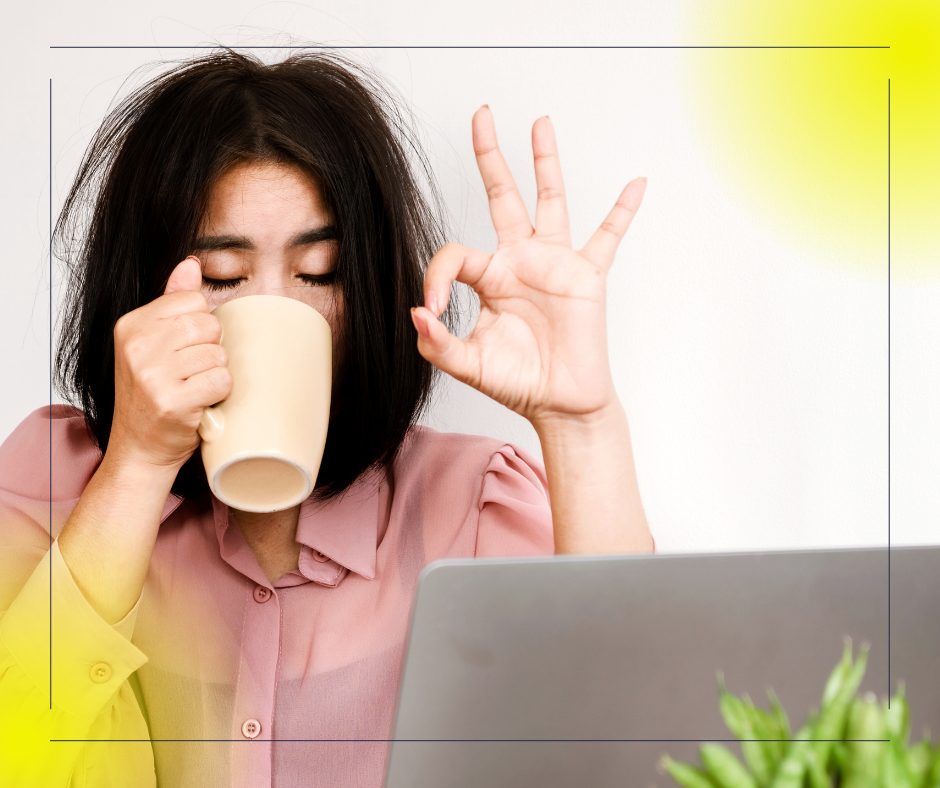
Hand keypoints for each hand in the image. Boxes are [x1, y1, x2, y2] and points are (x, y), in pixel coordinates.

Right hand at [109, 257, 231, 469]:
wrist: (139, 450)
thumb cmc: (151, 396)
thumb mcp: (152, 343)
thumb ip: (172, 301)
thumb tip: (191, 264)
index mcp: (131, 326)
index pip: (193, 300)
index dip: (201, 325)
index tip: (184, 349)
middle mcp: (137, 347)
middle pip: (209, 324)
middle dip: (210, 349)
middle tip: (191, 372)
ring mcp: (152, 375)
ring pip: (218, 354)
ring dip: (215, 374)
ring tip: (193, 389)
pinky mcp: (172, 402)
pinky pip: (221, 380)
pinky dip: (219, 394)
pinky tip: (200, 403)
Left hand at [411, 107, 645, 428]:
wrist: (559, 403)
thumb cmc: (516, 382)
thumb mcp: (466, 364)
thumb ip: (436, 342)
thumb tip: (416, 312)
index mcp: (488, 278)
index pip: (454, 253)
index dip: (435, 277)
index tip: (431, 311)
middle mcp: (519, 261)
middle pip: (502, 196)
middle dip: (490, 155)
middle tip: (482, 115)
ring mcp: (554, 264)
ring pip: (550, 200)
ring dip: (545, 162)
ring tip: (540, 123)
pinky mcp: (587, 275)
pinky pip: (608, 236)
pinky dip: (623, 211)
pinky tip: (636, 184)